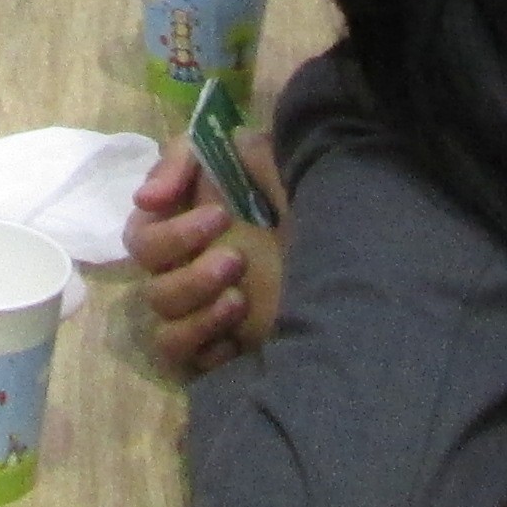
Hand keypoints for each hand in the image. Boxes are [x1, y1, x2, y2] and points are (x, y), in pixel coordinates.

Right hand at [129, 139, 286, 376]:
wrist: (361, 264)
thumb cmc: (307, 209)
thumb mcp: (267, 163)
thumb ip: (209, 156)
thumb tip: (148, 197)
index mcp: (190, 219)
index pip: (146, 222)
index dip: (169, 222)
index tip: (216, 215)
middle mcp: (185, 260)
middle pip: (145, 260)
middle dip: (184, 255)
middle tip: (237, 258)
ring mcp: (196, 305)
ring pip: (159, 309)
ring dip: (195, 301)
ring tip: (242, 299)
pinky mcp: (210, 345)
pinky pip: (175, 350)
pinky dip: (200, 341)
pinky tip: (235, 338)